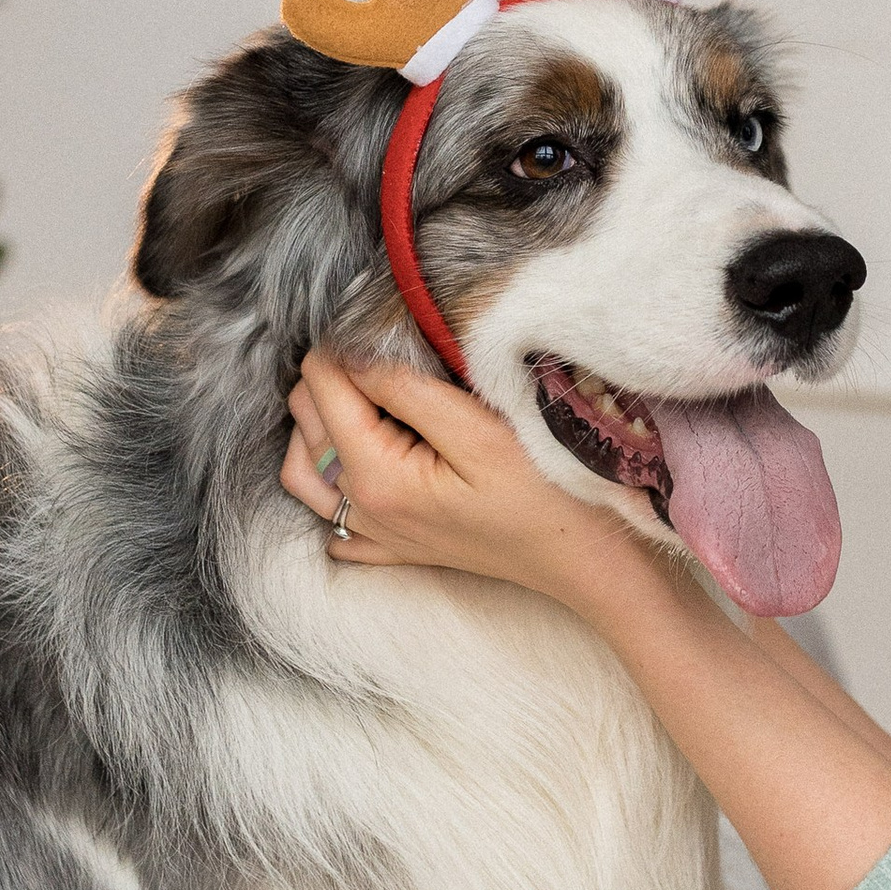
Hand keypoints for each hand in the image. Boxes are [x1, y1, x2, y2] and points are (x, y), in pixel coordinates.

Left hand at [282, 345, 649, 611]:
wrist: (587, 561)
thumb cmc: (547, 495)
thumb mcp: (479, 431)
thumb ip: (406, 390)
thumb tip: (352, 352)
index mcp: (376, 477)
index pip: (323, 386)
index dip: (345, 345)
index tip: (386, 328)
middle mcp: (361, 510)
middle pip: (306, 420)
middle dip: (333, 376)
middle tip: (387, 355)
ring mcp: (375, 534)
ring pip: (303, 469)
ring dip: (319, 425)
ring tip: (366, 397)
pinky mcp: (394, 547)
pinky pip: (332, 517)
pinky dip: (332, 482)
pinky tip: (364, 460)